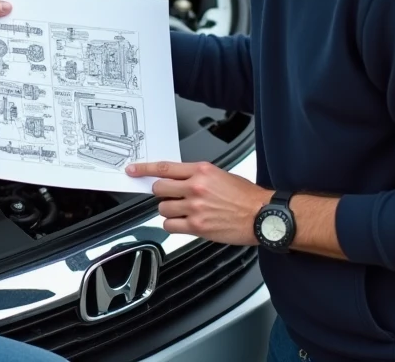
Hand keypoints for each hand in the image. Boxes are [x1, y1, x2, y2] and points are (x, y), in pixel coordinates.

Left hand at [126, 161, 271, 245]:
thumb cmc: (246, 197)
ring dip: (169, 210)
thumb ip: (197, 176)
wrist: (261, 216)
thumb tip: (178, 179)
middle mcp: (196, 187)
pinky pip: (170, 225)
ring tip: (184, 211)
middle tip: (170, 196)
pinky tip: (184, 223)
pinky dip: (173, 225)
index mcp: (202, 171)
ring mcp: (195, 208)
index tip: (133, 170)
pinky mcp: (197, 226)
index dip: (145, 169)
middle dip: (162, 193)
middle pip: (159, 189)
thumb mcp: (221, 175)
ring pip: (163, 208)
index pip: (165, 168)